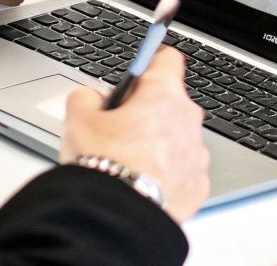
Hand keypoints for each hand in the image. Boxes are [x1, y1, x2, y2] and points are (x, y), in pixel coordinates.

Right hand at [57, 46, 210, 221]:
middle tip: (120, 129)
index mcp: (163, 95)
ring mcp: (197, 155)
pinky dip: (167, 175)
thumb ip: (86, 97)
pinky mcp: (198, 186)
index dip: (150, 64)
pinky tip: (142, 183)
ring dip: (160, 145)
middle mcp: (188, 121)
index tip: (140, 73)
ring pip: (178, 139)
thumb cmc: (103, 165)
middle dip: (149, 112)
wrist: (116, 216)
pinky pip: (183, 171)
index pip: (167, 59)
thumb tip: (92, 98)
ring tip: (129, 163)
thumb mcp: (77, 119)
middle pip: (171, 104)